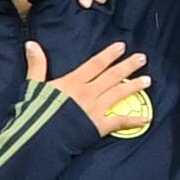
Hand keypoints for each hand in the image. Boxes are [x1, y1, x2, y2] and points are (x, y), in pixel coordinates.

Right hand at [26, 39, 154, 138]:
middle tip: (142, 58)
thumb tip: (31, 44)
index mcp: (73, 82)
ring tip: (148, 80)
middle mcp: (88, 92)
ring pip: (119, 94)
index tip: (122, 46)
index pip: (95, 64)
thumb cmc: (34, 112)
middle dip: (128, 66)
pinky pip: (119, 122)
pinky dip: (134, 121)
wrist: (40, 136)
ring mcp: (95, 109)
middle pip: (112, 76)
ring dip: (134, 87)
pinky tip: (147, 118)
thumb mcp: (32, 85)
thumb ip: (36, 65)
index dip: (109, 55)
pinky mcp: (98, 126)